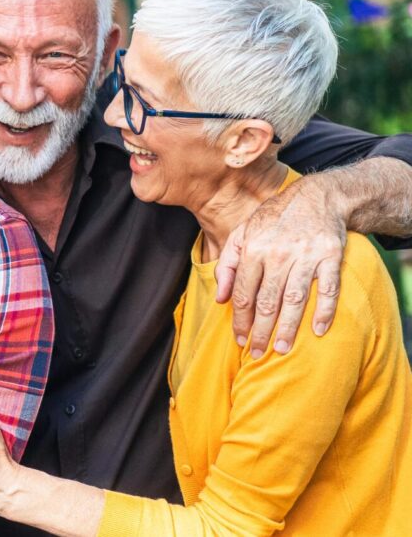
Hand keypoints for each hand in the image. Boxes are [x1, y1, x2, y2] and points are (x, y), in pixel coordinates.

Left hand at [215, 178, 345, 357]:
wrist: (317, 197)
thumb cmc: (273, 219)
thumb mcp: (242, 234)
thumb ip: (227, 265)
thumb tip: (220, 298)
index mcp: (253, 250)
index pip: (244, 293)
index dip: (240, 319)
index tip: (239, 339)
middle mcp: (278, 254)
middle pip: (267, 301)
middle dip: (260, 331)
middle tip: (257, 353)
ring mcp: (306, 256)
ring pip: (295, 299)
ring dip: (288, 327)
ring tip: (281, 349)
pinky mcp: (331, 256)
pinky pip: (328, 289)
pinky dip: (324, 311)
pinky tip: (318, 330)